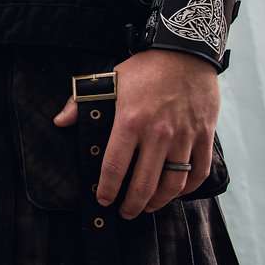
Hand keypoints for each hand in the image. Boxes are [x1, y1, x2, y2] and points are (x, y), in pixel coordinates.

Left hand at [52, 49, 218, 218]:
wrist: (185, 51)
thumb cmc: (145, 68)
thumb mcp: (109, 80)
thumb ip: (81, 103)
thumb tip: (59, 122)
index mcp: (130, 121)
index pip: (114, 166)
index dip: (107, 188)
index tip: (102, 199)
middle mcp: (158, 133)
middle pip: (144, 183)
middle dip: (132, 204)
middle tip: (125, 213)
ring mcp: (184, 136)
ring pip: (173, 183)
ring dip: (159, 201)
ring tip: (148, 207)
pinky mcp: (204, 135)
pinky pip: (198, 171)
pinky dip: (188, 188)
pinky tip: (176, 192)